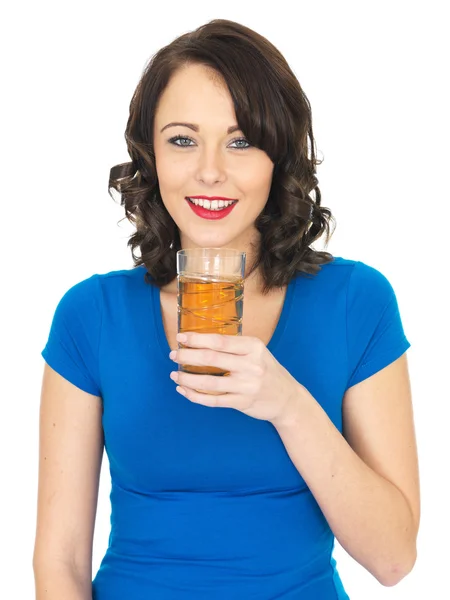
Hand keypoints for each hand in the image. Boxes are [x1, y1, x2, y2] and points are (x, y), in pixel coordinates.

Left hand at [169, 332, 303, 426]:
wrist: (287, 399)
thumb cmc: (267, 371)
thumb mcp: (257, 352)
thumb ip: (235, 347)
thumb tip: (200, 341)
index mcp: (253, 347)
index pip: (220, 341)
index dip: (197, 339)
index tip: (181, 337)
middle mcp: (251, 365)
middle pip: (211, 358)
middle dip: (187, 356)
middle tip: (173, 354)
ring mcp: (246, 386)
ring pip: (209, 382)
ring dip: (187, 378)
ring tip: (175, 374)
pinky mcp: (242, 403)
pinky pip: (213, 400)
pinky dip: (195, 396)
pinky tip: (184, 390)